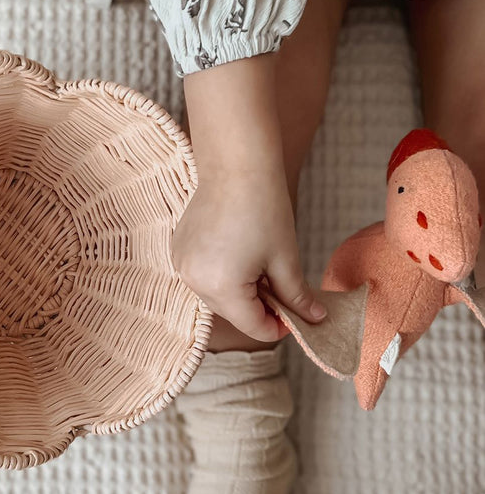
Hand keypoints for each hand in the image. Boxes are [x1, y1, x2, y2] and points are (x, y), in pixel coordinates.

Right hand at [173, 169, 325, 343]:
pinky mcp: (178, 250)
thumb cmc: (263, 209)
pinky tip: (238, 252)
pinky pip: (203, 276)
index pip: (254, 327)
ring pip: (217, 296)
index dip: (280, 326)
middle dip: (260, 308)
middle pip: (233, 314)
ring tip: (259, 265)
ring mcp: (182, 265)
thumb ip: (297, 296)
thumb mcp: (286, 258)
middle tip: (282, 287)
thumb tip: (316, 319)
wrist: (235, 167)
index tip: (298, 315)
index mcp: (222, 287)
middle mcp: (193, 281)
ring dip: (240, 292)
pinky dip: (222, 274)